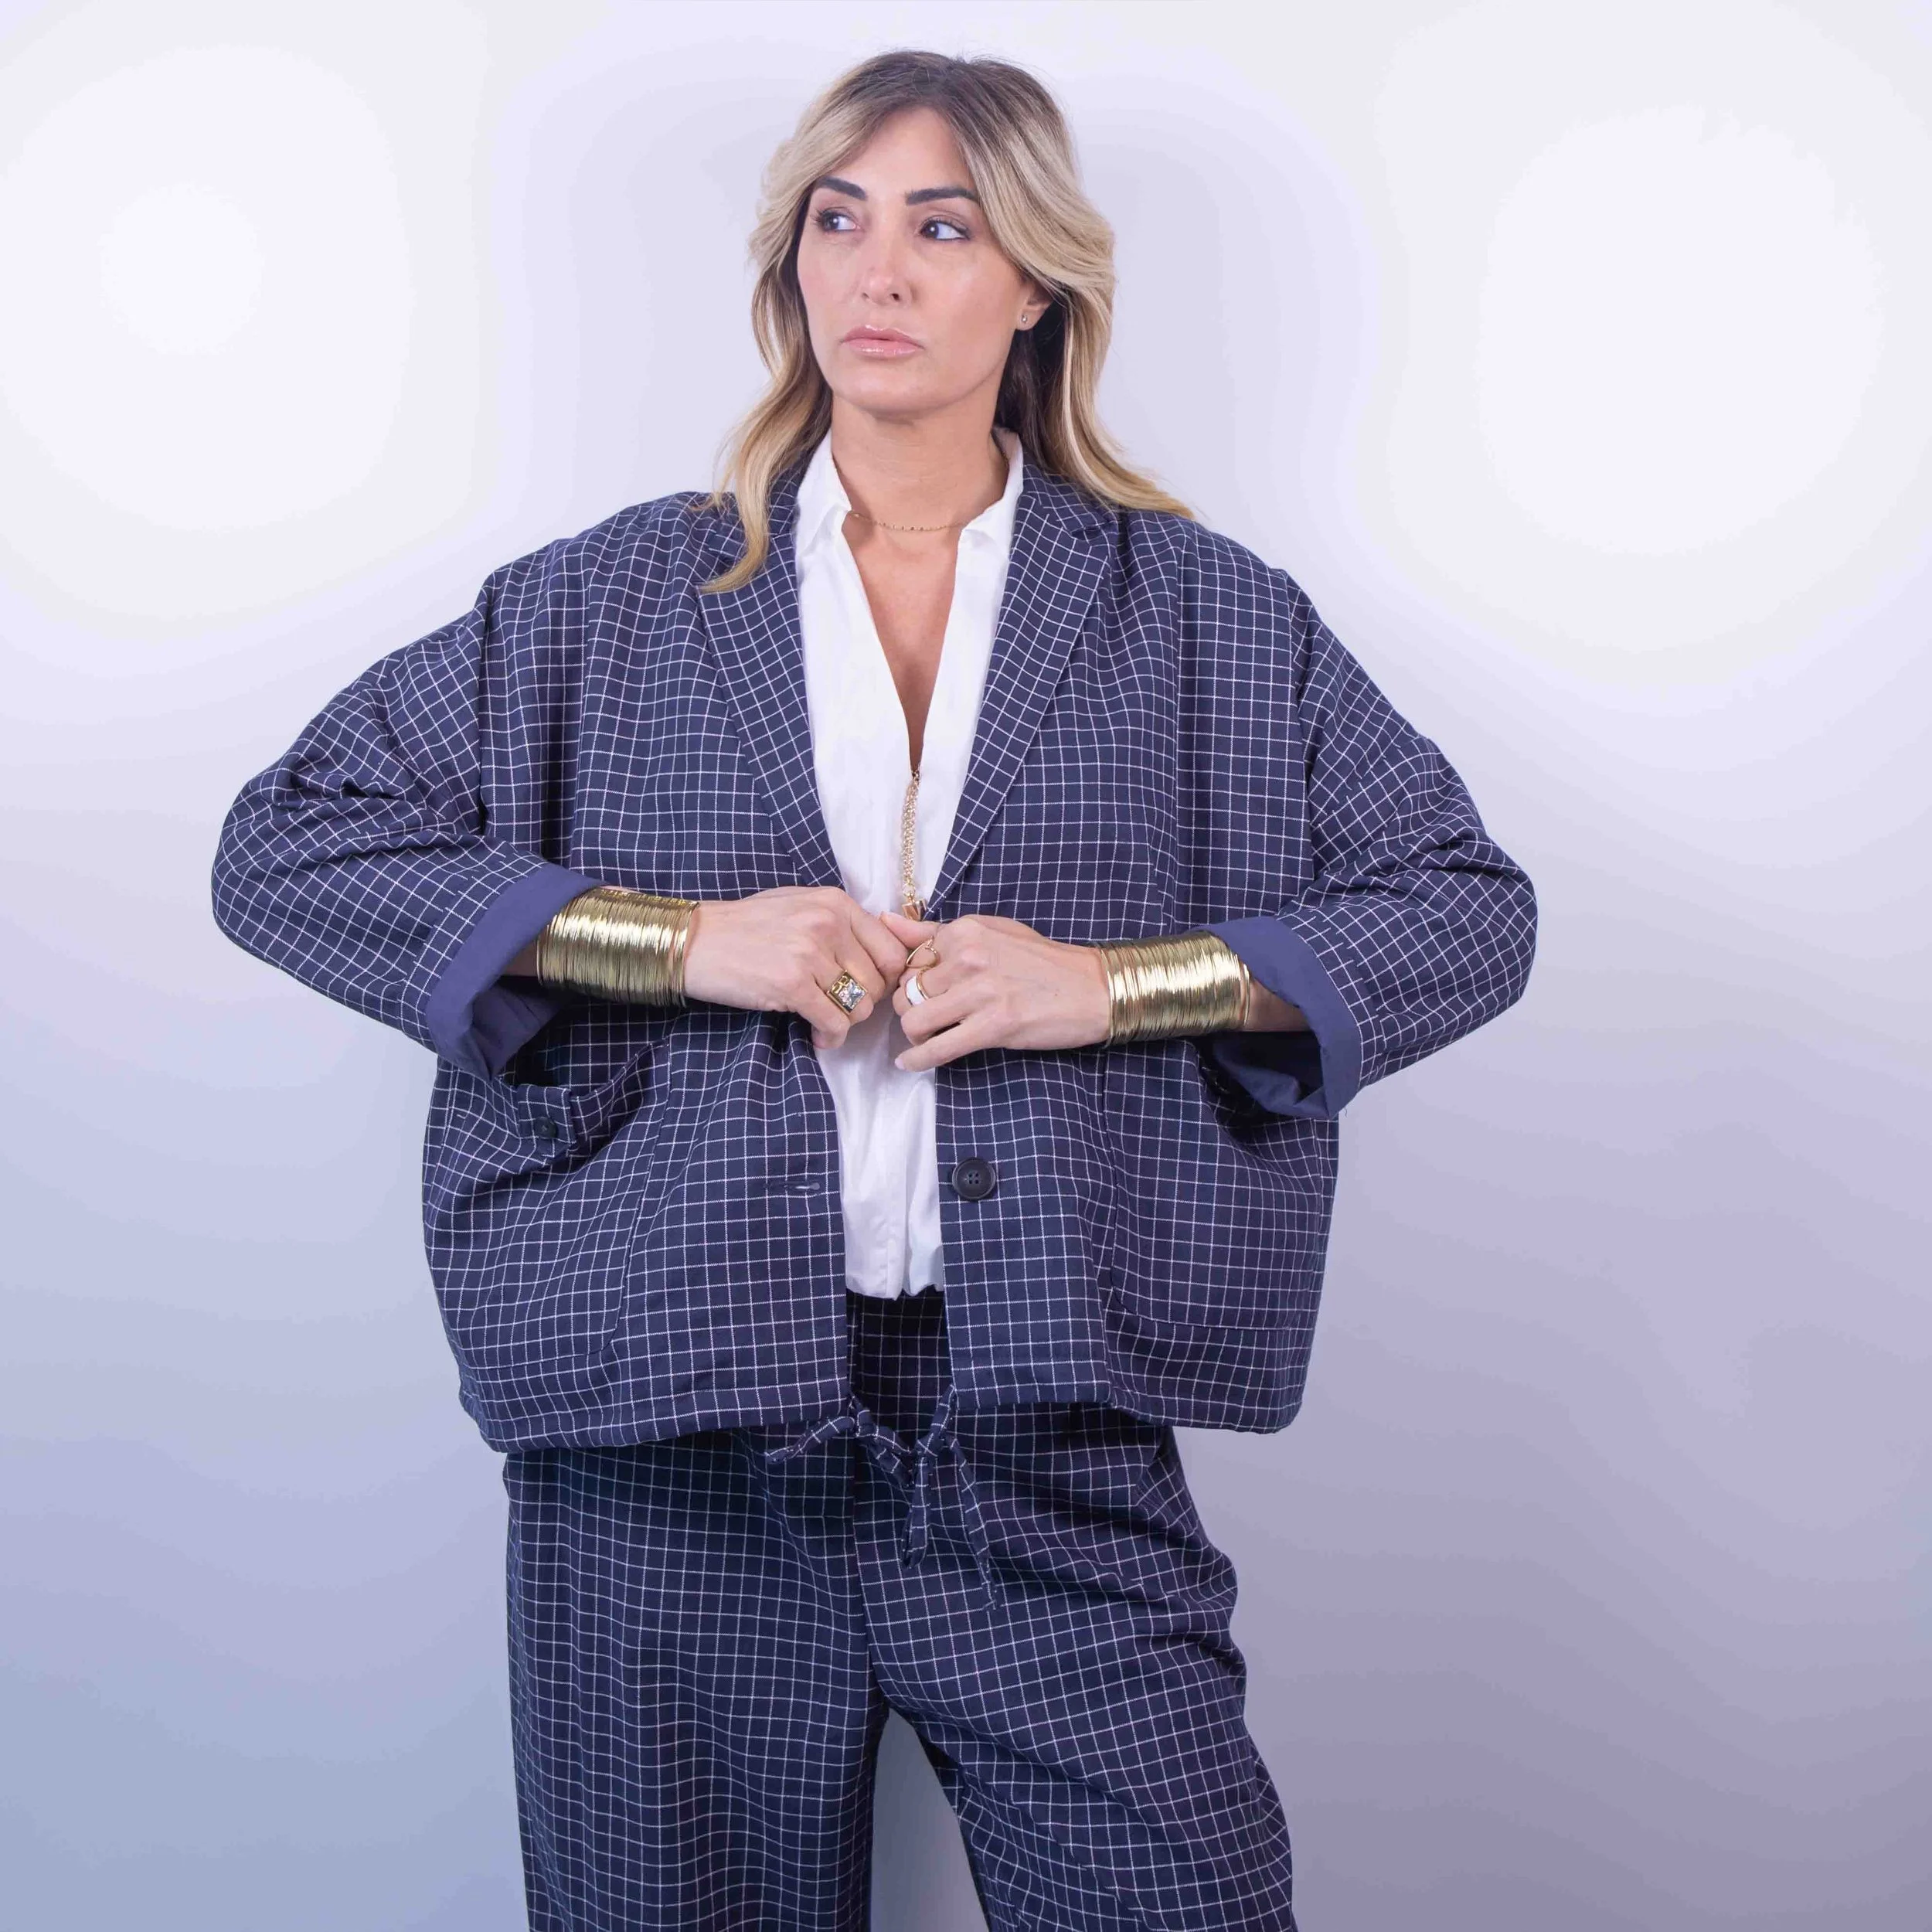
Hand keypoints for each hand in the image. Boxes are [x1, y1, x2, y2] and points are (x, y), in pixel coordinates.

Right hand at [683, 887, 909, 1050]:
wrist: (694, 941)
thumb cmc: (745, 927)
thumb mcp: (799, 906)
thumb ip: (840, 924)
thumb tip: (881, 952)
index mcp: (836, 903)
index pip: (892, 950)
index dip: (886, 979)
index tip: (867, 990)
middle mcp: (829, 923)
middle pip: (878, 983)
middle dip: (863, 1004)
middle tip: (839, 1008)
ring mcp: (811, 953)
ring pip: (861, 1007)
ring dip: (846, 1023)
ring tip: (824, 1022)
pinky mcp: (792, 984)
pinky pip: (835, 1022)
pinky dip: (830, 1036)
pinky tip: (817, 1034)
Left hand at [881, 909, 1110, 1071]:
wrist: (1093, 988)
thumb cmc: (1042, 962)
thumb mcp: (990, 933)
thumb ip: (934, 932)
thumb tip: (885, 920)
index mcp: (964, 931)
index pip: (908, 961)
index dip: (909, 983)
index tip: (921, 995)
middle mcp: (968, 957)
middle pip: (907, 993)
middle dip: (909, 1011)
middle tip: (925, 1021)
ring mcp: (980, 992)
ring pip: (914, 1021)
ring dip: (915, 1037)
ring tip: (927, 1040)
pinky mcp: (993, 1026)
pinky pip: (937, 1049)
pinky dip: (918, 1061)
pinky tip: (911, 1064)